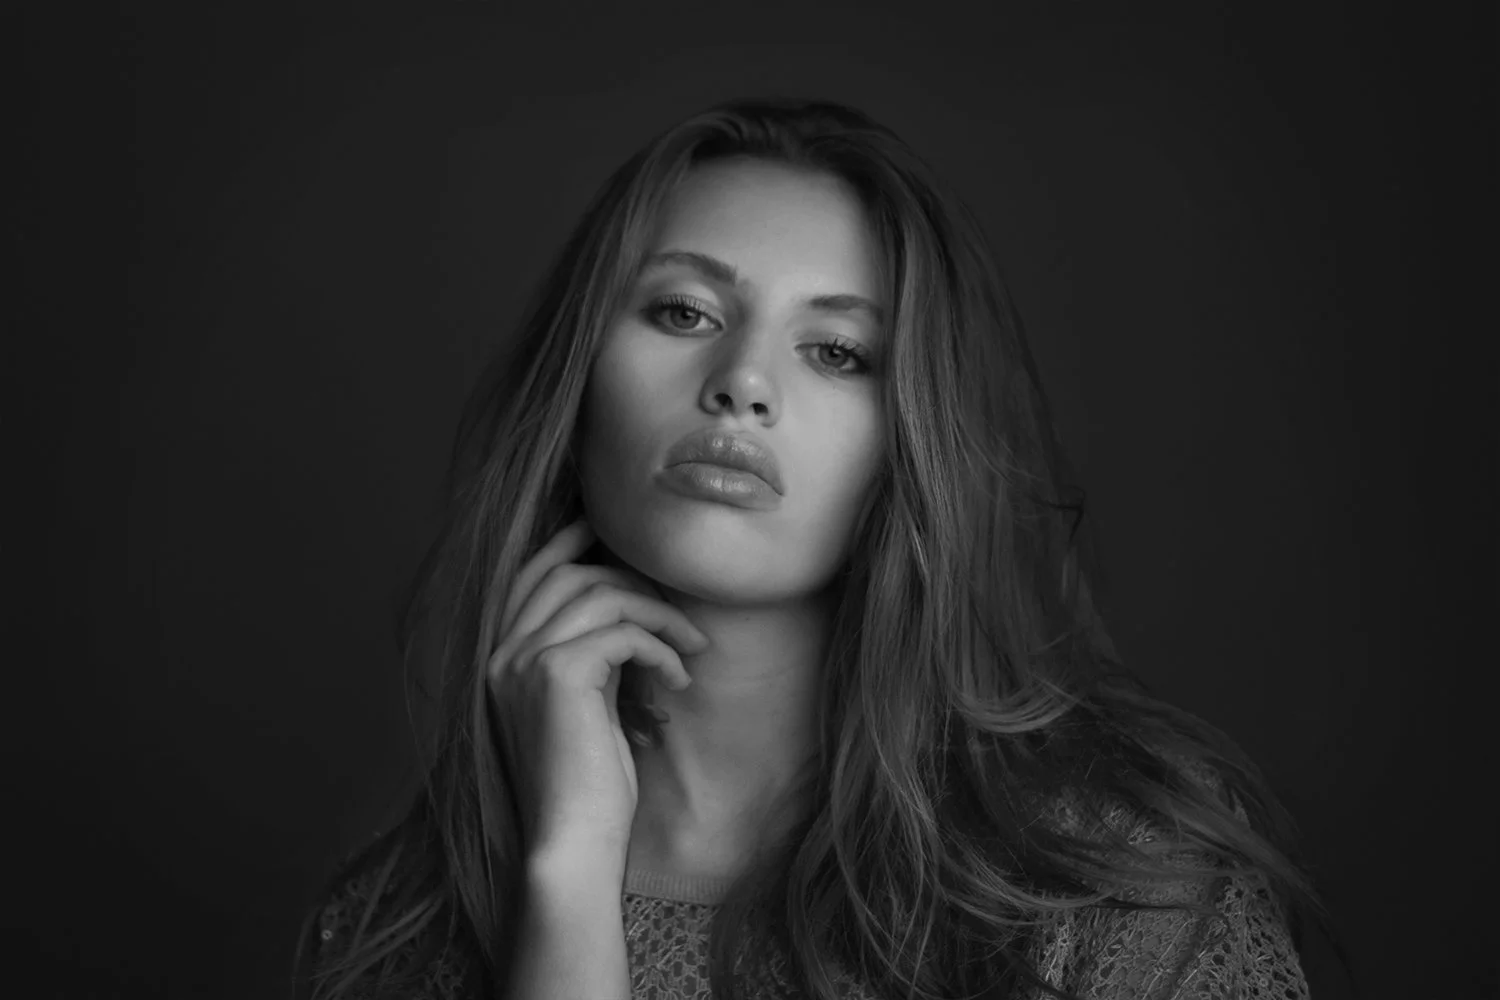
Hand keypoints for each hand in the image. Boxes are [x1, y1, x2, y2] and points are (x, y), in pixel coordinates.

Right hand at [487, 518, 707, 872]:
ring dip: (659, 614)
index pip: (529, 573)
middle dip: (632, 578)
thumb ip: (589, 656)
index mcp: (499, 658)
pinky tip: (678, 679)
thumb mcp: (583, 706)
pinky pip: (623, 631)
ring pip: (603, 595)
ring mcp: (523, 660)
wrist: (572, 842)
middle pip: (569, 572)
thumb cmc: (586, 785)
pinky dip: (660, 647)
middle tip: (677, 613)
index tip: (613, 530)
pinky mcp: (557, 675)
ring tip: (692, 647)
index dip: (569, 541)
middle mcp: (502, 652)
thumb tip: (626, 615)